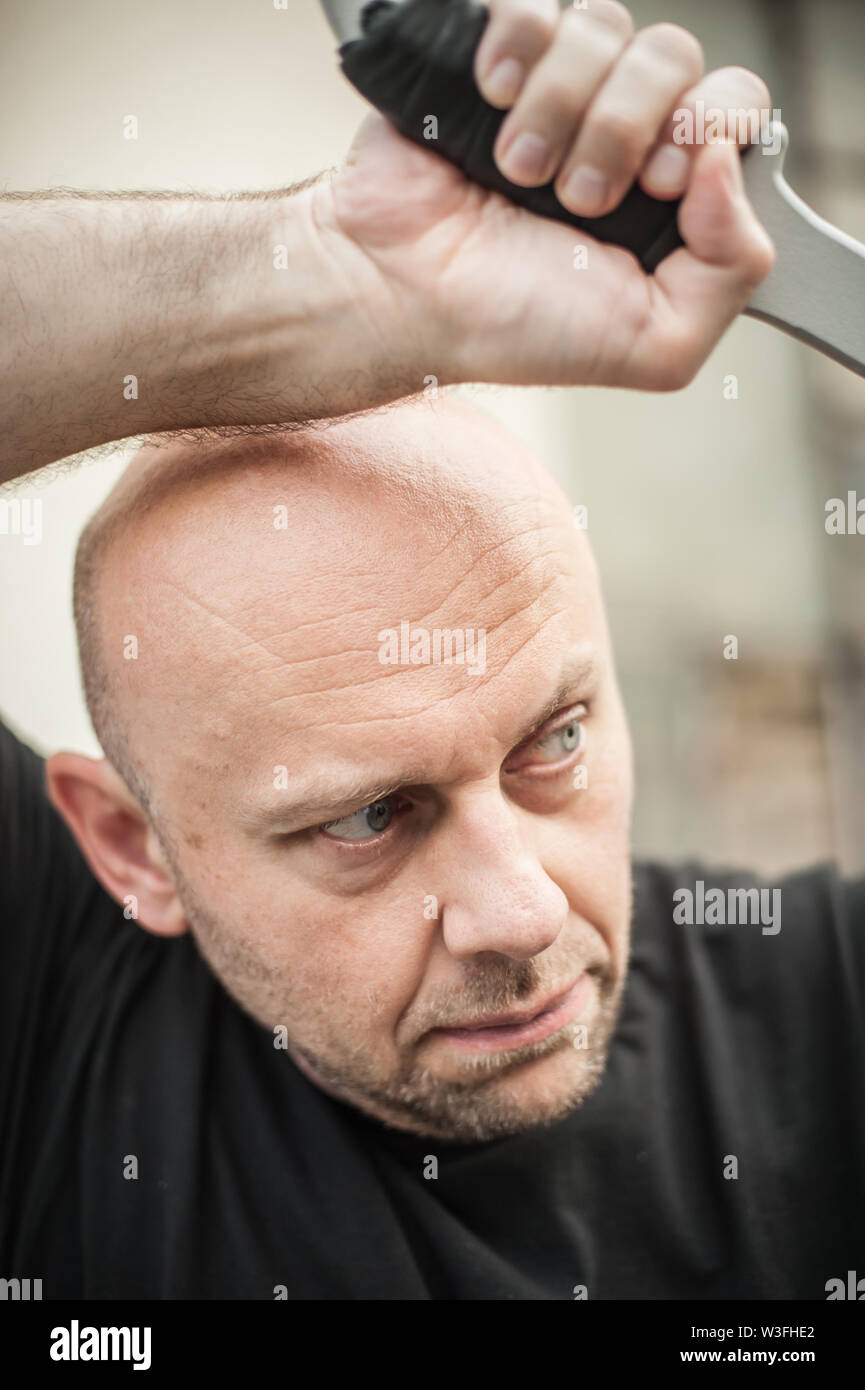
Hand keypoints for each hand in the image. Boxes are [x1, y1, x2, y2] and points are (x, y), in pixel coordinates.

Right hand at [314, 0, 774, 392]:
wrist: (401, 296)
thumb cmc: (512, 326)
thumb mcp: (654, 346)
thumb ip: (734, 272)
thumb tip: (732, 161)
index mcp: (665, 189)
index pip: (733, 106)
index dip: (708, 130)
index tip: (657, 185)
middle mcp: (618, 126)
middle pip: (675, 56)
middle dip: (625, 128)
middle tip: (579, 196)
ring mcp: (558, 85)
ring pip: (606, 26)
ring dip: (563, 109)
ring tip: (518, 171)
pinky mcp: (496, 50)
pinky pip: (537, 1)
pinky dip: (518, 45)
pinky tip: (493, 100)